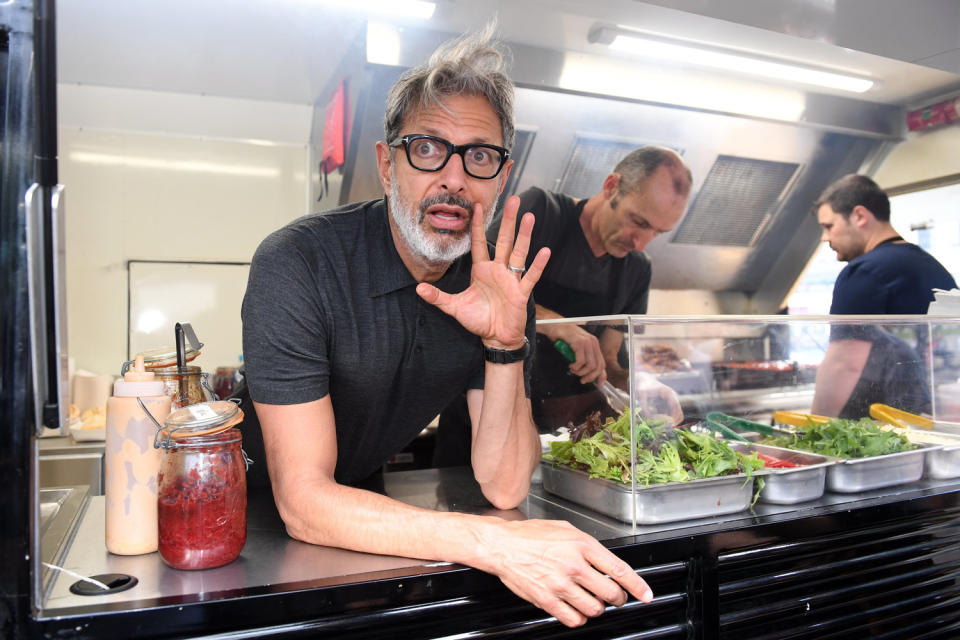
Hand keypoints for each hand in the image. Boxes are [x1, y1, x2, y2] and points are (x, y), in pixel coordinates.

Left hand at [416, 196, 549, 348]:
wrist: (495, 338)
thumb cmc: (479, 320)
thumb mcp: (455, 307)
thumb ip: (438, 297)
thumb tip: (418, 288)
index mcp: (482, 270)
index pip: (479, 243)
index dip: (477, 225)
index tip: (477, 206)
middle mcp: (498, 271)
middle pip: (503, 240)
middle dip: (508, 220)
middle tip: (513, 199)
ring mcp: (511, 280)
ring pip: (518, 253)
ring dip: (524, 235)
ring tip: (528, 216)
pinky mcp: (521, 293)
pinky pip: (530, 277)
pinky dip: (538, 265)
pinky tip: (544, 251)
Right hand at [480, 518, 652, 626]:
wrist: (502, 545)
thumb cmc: (530, 535)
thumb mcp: (565, 529)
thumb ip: (586, 544)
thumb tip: (604, 559)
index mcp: (582, 545)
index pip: (619, 570)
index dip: (638, 586)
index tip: (645, 594)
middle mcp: (574, 566)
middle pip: (611, 593)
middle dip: (617, 598)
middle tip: (614, 597)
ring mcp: (561, 585)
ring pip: (594, 609)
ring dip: (597, 608)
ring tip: (592, 601)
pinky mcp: (547, 600)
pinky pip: (573, 619)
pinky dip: (579, 618)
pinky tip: (576, 609)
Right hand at [546, 325, 606, 385]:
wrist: (556, 325)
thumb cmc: (565, 338)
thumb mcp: (578, 349)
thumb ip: (585, 359)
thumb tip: (591, 374)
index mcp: (594, 345)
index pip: (602, 364)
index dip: (601, 376)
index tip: (598, 384)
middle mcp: (593, 343)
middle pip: (598, 366)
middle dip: (590, 377)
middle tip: (582, 379)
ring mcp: (587, 342)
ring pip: (590, 365)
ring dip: (581, 372)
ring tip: (574, 370)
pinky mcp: (579, 342)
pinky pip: (580, 361)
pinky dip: (575, 367)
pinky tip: (571, 365)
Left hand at [634, 371, 682, 423]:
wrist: (643, 381)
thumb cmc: (643, 387)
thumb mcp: (641, 395)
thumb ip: (644, 406)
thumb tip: (649, 418)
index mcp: (668, 392)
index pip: (675, 404)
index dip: (674, 414)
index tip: (671, 423)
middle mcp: (672, 396)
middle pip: (679, 410)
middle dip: (675, 420)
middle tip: (669, 428)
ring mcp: (671, 401)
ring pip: (677, 413)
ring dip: (673, 421)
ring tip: (665, 428)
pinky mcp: (667, 404)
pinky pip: (672, 414)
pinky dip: (669, 419)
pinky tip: (663, 424)